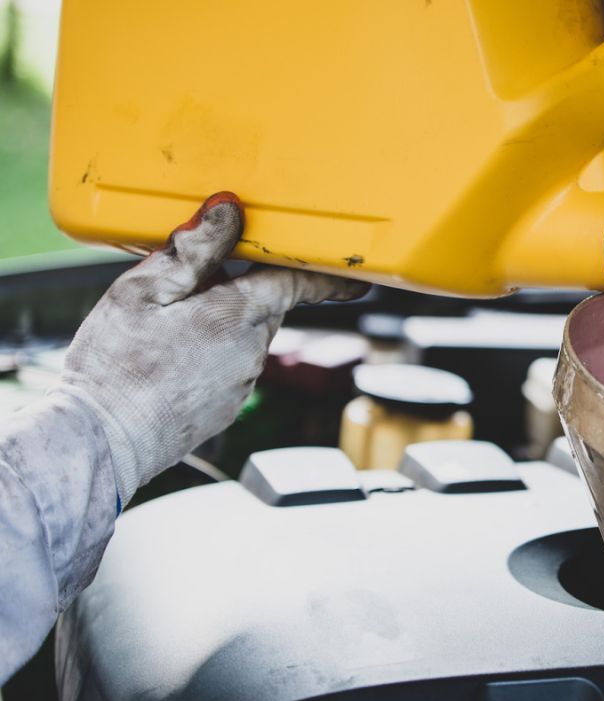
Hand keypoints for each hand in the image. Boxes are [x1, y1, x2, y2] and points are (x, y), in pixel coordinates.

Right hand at [54, 192, 368, 505]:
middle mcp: (251, 352)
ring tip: (165, 327)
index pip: (299, 284)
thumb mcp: (142, 291)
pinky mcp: (225, 408)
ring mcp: (240, 384)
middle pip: (264, 306)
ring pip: (243, 337)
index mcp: (237, 315)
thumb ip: (192, 250)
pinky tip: (167, 360)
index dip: (329, 276)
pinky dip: (208, 354)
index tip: (358, 275)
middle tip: (193, 282)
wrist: (101, 440)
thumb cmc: (117, 365)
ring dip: (220, 322)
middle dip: (241, 289)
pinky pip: (228, 366)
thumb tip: (230, 212)